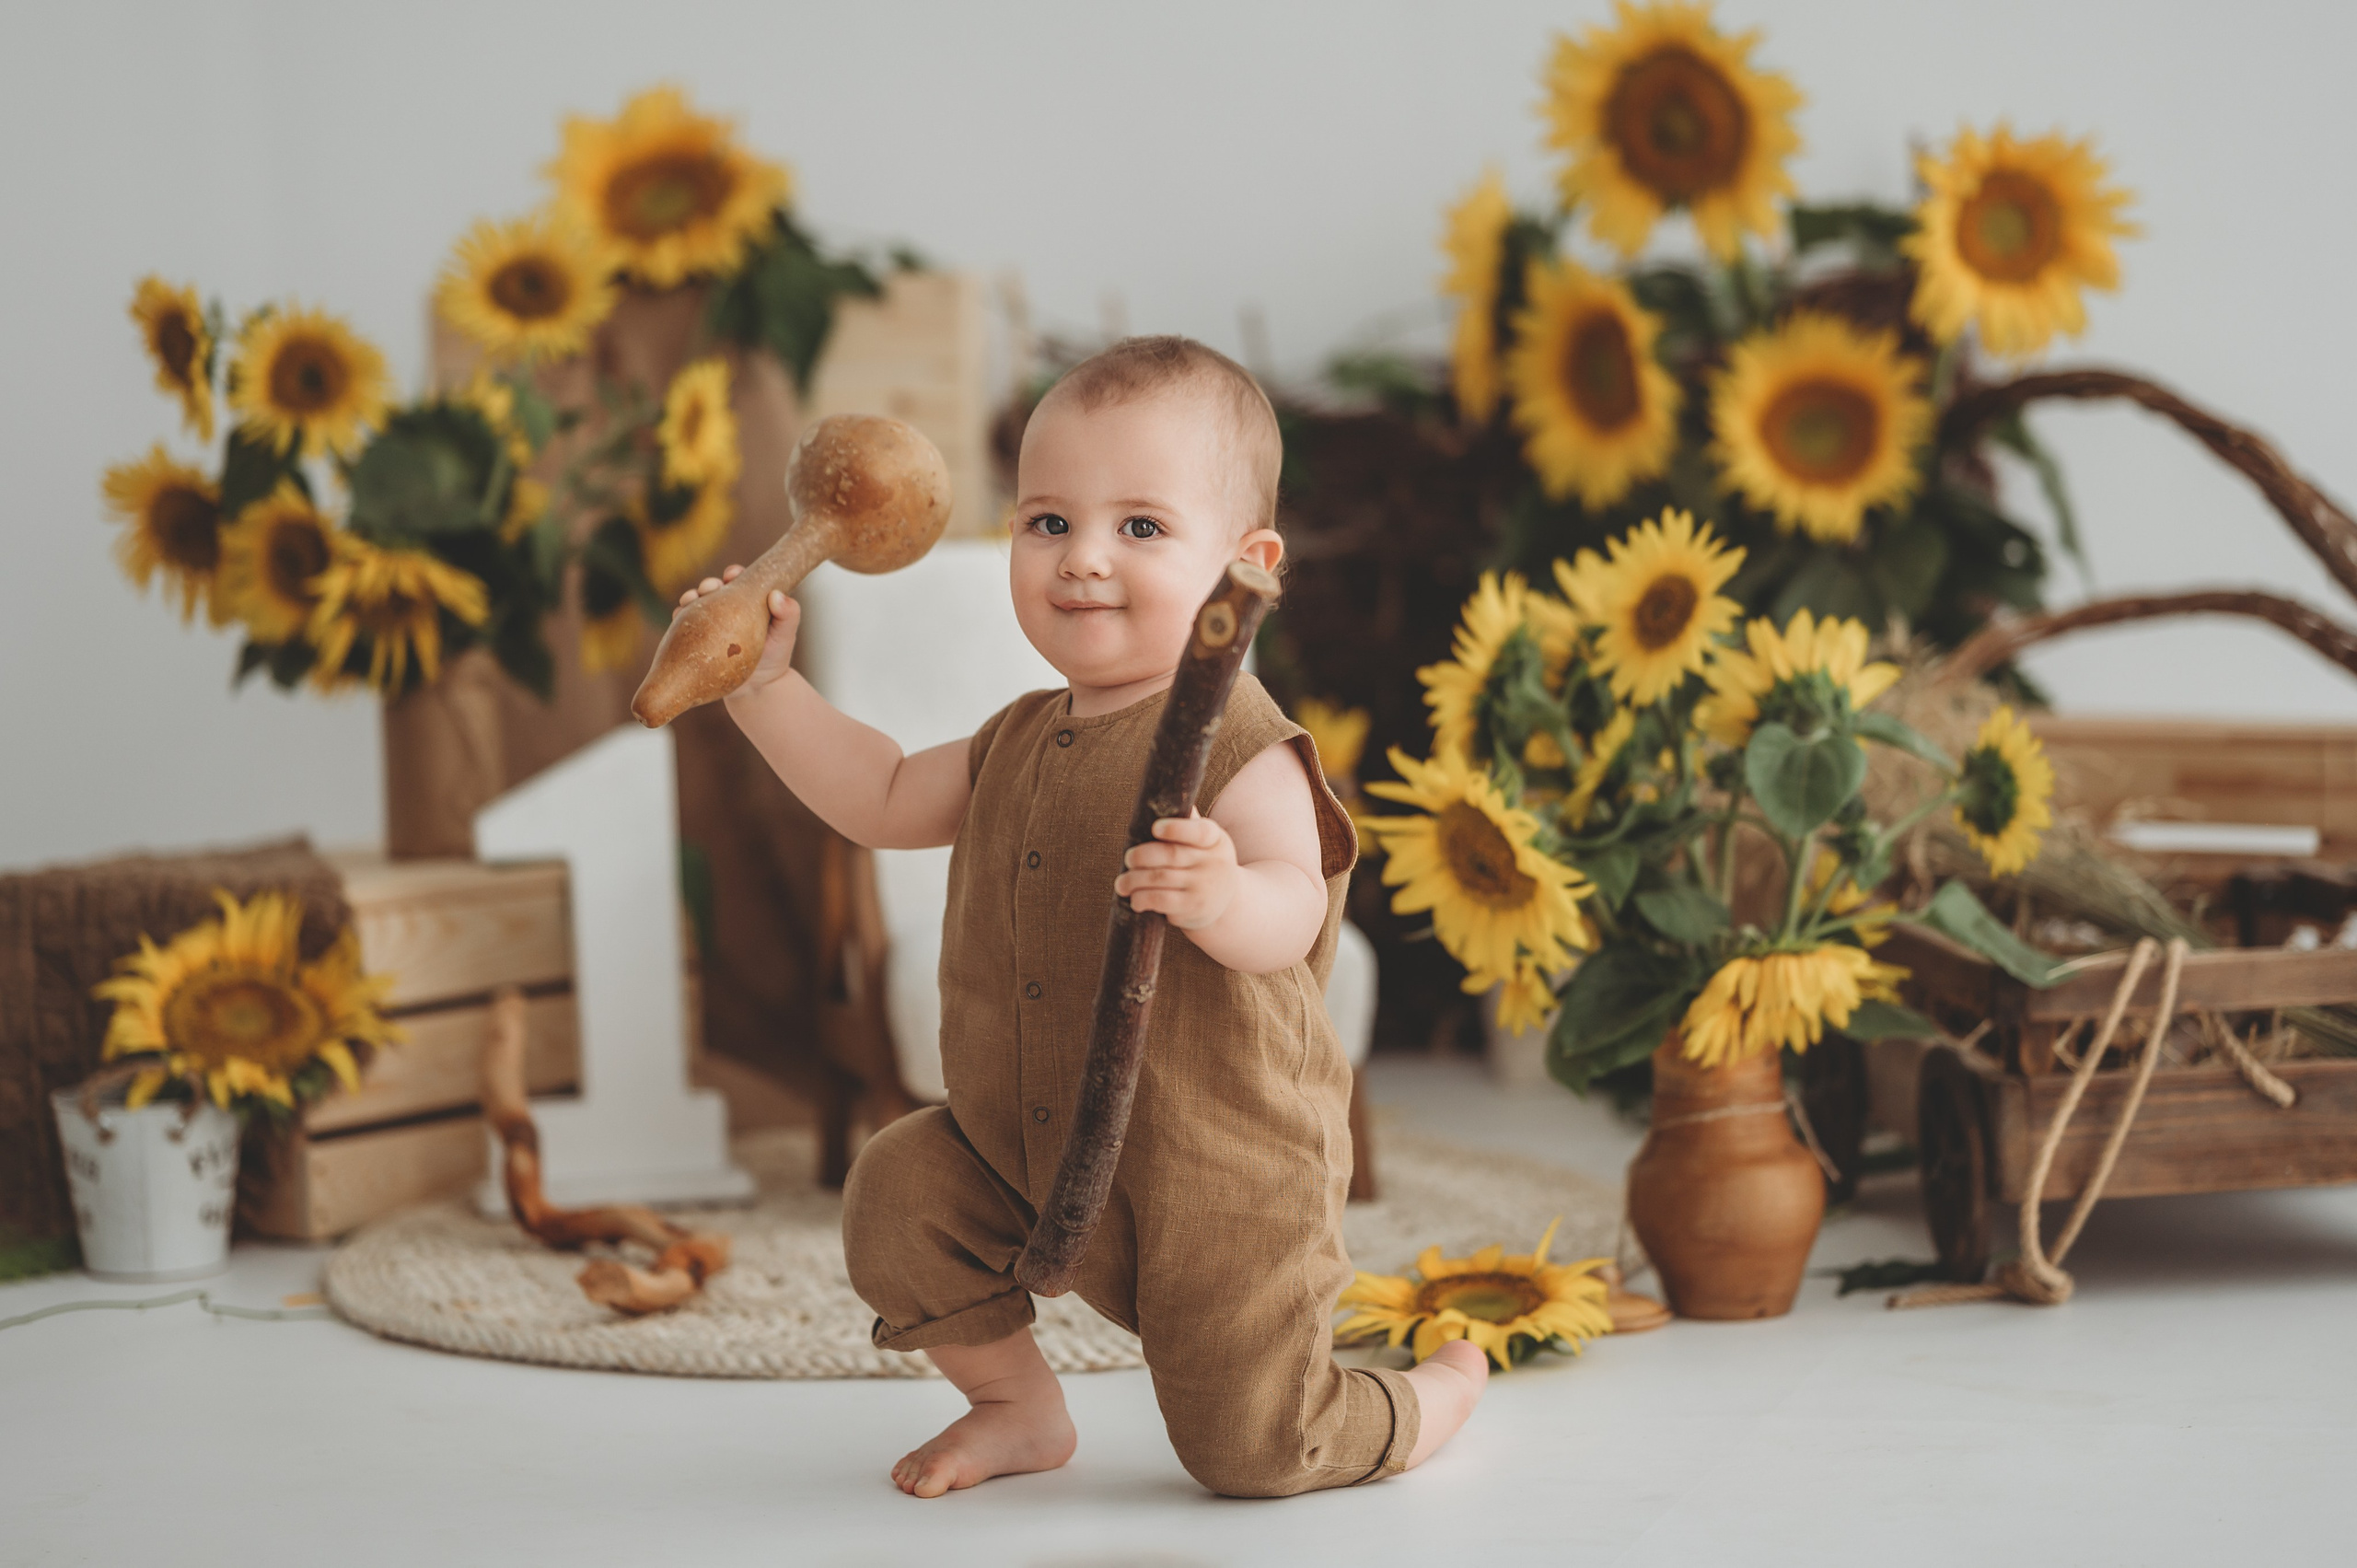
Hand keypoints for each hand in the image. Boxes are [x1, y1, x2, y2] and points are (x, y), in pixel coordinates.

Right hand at [679, 565, 800, 695]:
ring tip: (689, 601)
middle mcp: (725, 608)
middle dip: (708, 584)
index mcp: (746, 600)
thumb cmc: (775, 658)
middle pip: (712, 588)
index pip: (737, 581)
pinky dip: (679, 619)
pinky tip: (679, 618)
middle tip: (709, 588)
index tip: (732, 576)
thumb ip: (789, 614)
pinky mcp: (695, 641)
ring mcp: (708, 624)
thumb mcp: (786, 635)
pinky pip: (683, 626)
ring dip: (689, 597)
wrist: (758, 689)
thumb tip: (776, 595)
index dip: (732, 574)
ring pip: (694, 604)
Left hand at [1115, 812, 1238, 930]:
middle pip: (1170, 855)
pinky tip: (1135, 899)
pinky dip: (1143, 899)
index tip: (1155, 828)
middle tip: (1128, 859)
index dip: (1176, 828)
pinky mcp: (1194, 907)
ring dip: (1134, 880)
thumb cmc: (1204, 863)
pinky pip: (1162, 901)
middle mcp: (1214, 862)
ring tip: (1121, 884)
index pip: (1199, 831)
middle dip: (1142, 856)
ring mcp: (1205, 887)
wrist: (1227, 902)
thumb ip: (1187, 821)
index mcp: (1215, 839)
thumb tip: (1164, 789)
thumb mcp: (1205, 843)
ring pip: (1160, 878)